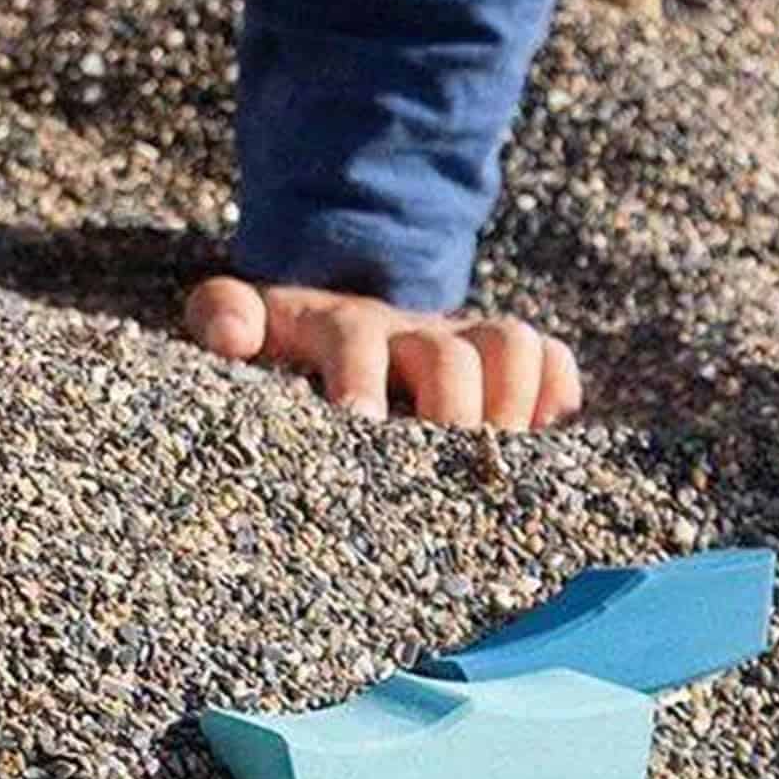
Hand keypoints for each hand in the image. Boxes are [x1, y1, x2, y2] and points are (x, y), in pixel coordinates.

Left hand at [181, 277, 582, 428]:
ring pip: (513, 344)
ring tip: (498, 462)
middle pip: (449, 354)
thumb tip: (230, 335)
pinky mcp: (502, 360)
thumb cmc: (282, 342)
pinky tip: (537, 441)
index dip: (359, 377)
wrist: (334, 309)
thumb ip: (224, 314)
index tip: (359, 423)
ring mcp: (460, 341)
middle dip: (452, 410)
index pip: (352, 339)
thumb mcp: (243, 321)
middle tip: (443, 469)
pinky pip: (552, 361)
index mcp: (336, 326)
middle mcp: (406, 330)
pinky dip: (554, 396)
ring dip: (512, 402)